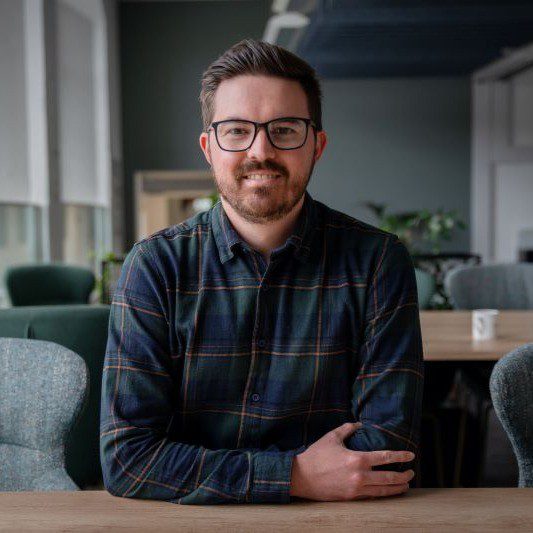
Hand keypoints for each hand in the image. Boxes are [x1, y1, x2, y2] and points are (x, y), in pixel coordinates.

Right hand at [290, 422, 414, 500]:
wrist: (301, 476)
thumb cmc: (316, 455)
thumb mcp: (332, 437)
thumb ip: (347, 428)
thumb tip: (359, 424)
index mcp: (357, 458)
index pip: (385, 457)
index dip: (400, 456)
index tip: (411, 455)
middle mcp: (359, 475)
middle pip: (389, 477)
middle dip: (403, 475)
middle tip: (412, 472)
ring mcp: (356, 489)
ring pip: (383, 490)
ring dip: (397, 488)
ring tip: (406, 485)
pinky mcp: (351, 498)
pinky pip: (372, 496)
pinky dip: (383, 494)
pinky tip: (388, 491)